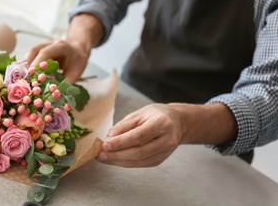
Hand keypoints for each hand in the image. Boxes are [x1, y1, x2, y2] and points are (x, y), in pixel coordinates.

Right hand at [25, 13, 104, 82]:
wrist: (79, 50)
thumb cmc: (78, 61)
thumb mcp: (76, 73)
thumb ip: (66, 82)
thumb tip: (55, 95)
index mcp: (61, 46)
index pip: (46, 52)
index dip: (37, 62)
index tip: (31, 73)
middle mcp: (51, 43)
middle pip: (35, 50)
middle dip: (27, 63)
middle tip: (23, 77)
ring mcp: (44, 44)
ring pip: (31, 52)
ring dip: (25, 64)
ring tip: (22, 77)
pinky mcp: (40, 49)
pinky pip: (31, 55)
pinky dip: (27, 64)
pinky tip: (25, 74)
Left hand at [96, 102, 237, 167]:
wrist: (178, 122)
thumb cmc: (157, 115)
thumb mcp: (140, 113)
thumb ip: (124, 125)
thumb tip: (109, 138)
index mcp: (161, 124)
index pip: (138, 136)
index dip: (120, 143)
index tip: (104, 145)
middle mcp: (166, 140)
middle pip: (138, 152)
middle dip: (116, 155)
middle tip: (99, 154)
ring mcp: (165, 152)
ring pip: (138, 161)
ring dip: (118, 161)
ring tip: (103, 158)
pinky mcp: (160, 160)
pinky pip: (140, 164)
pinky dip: (125, 163)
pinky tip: (114, 160)